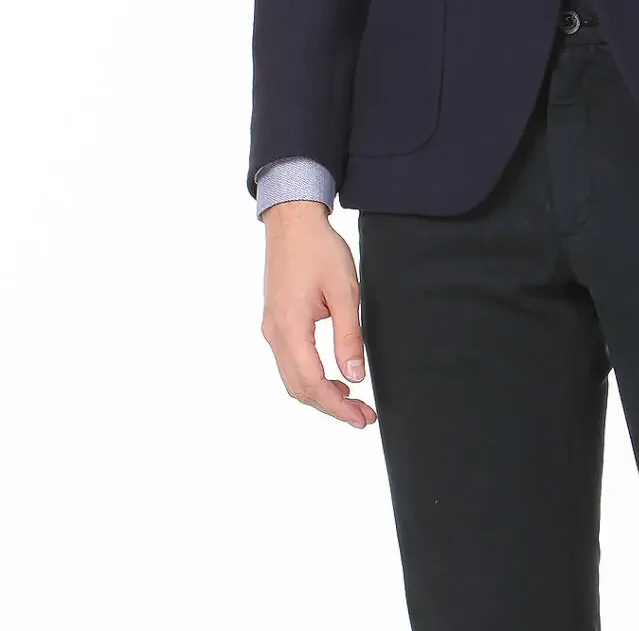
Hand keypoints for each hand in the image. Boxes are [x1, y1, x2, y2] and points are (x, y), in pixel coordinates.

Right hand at [260, 200, 375, 427]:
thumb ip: (349, 336)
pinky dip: (311, 376)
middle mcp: (275, 334)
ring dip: (321, 393)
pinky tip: (334, 375)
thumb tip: (355, 376)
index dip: (338, 407)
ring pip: (293, 378)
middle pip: (299, 388)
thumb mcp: (345, 291)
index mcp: (290, 329)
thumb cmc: (319, 250)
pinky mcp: (276, 322)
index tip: (362, 418)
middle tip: (363, 416)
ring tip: (353, 400)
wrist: (293, 221)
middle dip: (331, 406)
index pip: (312, 384)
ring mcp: (272, 329)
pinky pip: (290, 361)